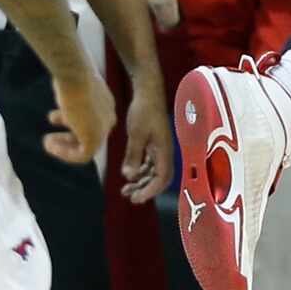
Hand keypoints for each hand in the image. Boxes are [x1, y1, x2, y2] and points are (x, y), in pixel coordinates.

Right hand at [46, 65, 117, 165]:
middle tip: (48, 138)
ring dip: (65, 147)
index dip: (70, 121)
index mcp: (105, 103)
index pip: (91, 119)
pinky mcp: (95, 139)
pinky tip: (50, 146)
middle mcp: (108, 116)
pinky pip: (83, 155)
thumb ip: (72, 96)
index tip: (52, 119)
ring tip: (46, 142)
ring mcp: (103, 129)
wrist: (75, 76)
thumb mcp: (72, 86)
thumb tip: (63, 100)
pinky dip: (65, 154)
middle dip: (67, 137)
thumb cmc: (71, 76)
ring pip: (86, 146)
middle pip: (88, 133)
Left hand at [118, 76, 169, 201]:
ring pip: (154, 172)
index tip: (136, 198)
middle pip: (160, 178)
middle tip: (130, 197)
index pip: (162, 178)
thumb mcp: (136, 134)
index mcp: (164, 150)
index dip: (151, 191)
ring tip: (126, 189)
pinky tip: (129, 174)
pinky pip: (150, 163)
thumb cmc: (144, 110)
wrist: (148, 92)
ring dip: (142, 182)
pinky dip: (141, 171)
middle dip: (146, 189)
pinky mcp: (154, 143)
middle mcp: (165, 151)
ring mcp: (160, 147)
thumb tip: (129, 176)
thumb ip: (133, 155)